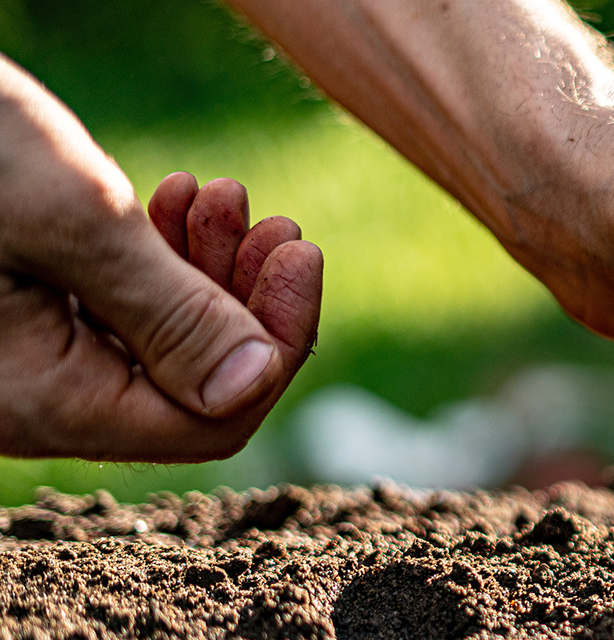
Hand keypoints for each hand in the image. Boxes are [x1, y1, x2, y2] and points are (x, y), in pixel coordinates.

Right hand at [0, 56, 322, 461]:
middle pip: (193, 385)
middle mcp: (33, 400)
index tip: (302, 253)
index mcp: (39, 404)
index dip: (276, 343)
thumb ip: (169, 310)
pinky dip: (164, 259)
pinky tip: (180, 200)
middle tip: (273, 220)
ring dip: (211, 269)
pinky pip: (119, 313)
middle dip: (246, 299)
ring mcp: (26, 361)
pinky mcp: (22, 317)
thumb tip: (255, 382)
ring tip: (220, 194)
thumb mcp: (69, 219)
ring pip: (162, 344)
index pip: (208, 421)